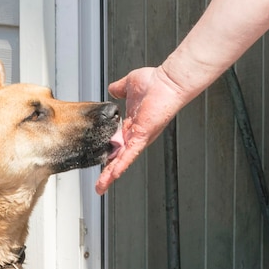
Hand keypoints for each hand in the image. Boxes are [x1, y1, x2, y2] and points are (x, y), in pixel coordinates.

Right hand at [96, 66, 184, 194]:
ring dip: (111, 174)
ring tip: (101, 187)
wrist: (169, 81)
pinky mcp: (142, 135)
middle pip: (118, 159)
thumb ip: (118, 89)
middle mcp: (135, 135)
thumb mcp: (128, 86)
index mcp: (132, 125)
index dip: (108, 157)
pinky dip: (121, 165)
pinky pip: (130, 154)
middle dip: (108, 173)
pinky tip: (114, 175)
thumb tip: (112, 89)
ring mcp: (139, 137)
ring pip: (122, 160)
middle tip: (99, 187)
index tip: (100, 166)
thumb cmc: (155, 82)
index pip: (117, 146)